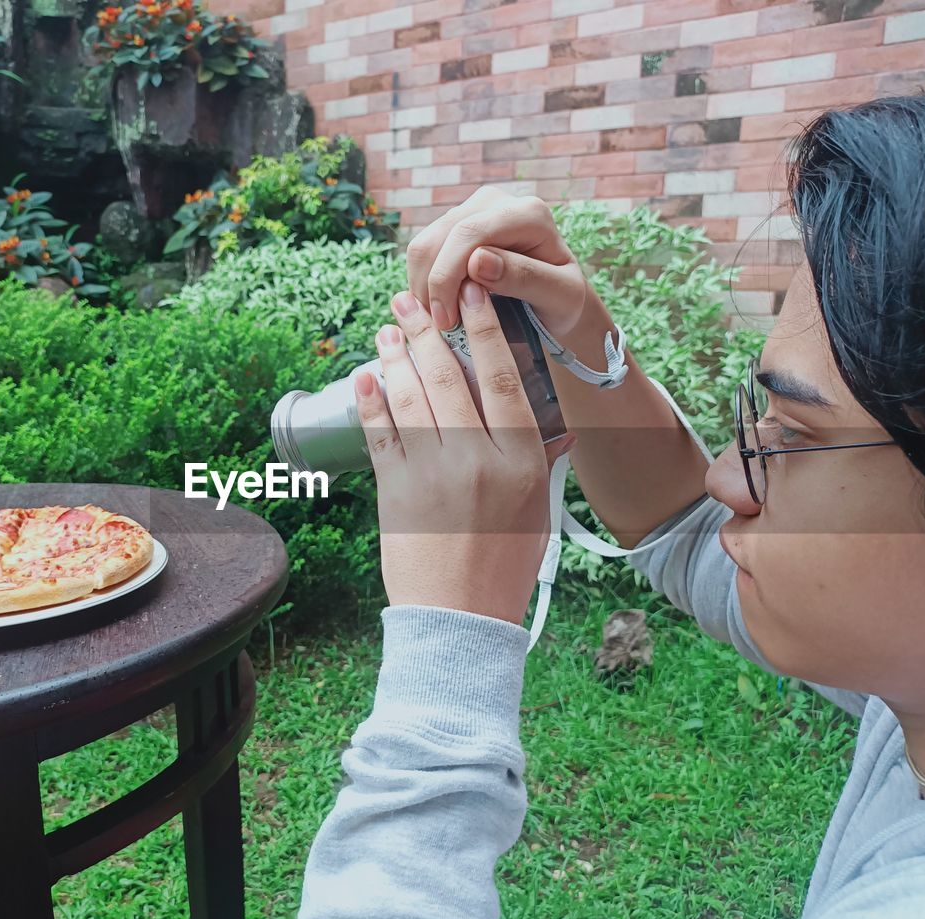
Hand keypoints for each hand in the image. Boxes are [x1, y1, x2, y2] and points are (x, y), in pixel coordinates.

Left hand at [356, 282, 576, 624]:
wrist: (459, 617)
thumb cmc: (504, 566)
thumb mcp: (537, 511)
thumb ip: (543, 462)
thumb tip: (560, 429)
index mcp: (518, 461)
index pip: (503, 378)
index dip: (486, 330)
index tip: (473, 293)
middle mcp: (475, 460)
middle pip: (448, 378)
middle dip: (427, 331)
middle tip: (411, 300)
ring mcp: (431, 473)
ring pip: (410, 398)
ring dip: (395, 357)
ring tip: (387, 328)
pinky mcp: (394, 491)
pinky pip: (380, 434)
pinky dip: (371, 401)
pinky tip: (364, 376)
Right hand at [406, 185, 588, 333]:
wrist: (557, 299)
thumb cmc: (563, 300)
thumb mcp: (560, 297)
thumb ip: (525, 278)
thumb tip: (477, 261)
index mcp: (527, 213)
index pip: (468, 235)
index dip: (446, 278)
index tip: (447, 321)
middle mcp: (494, 202)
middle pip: (438, 239)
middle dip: (431, 288)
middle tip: (441, 328)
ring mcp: (470, 211)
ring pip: (423, 246)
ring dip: (423, 288)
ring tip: (441, 322)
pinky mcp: (453, 226)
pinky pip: (421, 253)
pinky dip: (422, 285)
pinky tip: (439, 308)